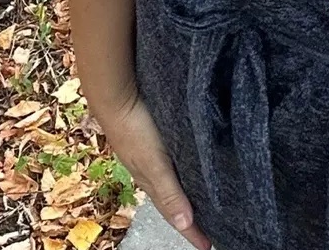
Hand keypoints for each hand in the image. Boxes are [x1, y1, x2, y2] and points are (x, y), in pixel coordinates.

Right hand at [97, 94, 211, 249]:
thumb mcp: (155, 164)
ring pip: (173, 180)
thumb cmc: (134, 130)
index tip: (209, 247)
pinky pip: (173, 160)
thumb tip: (185, 225)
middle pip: (174, 199)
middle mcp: (151, 171)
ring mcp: (152, 153)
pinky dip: (184, 168)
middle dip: (190, 215)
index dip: (191, 232)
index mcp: (151, 182)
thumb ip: (170, 193)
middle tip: (211, 226)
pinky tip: (192, 163)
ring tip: (206, 198)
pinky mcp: (156, 135)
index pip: (175, 214)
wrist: (117, 95)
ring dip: (188, 191)